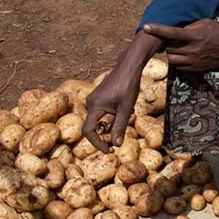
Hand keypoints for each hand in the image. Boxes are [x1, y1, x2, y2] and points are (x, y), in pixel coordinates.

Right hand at [82, 32, 162, 151]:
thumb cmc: (128, 86)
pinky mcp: (99, 97)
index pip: (88, 131)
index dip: (97, 144)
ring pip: (100, 119)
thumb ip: (119, 128)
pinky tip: (125, 108)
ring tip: (127, 114)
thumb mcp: (125, 109)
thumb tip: (116, 145)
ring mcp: (94, 99)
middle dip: (107, 133)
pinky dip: (112, 115)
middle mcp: (90, 103)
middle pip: (94, 126)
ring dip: (112, 122)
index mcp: (94, 107)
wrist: (129, 67)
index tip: (108, 150)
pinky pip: (103, 112)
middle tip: (121, 136)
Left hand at [142, 20, 218, 72]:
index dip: (158, 29)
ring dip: (172, 53)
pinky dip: (179, 61)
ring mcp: (195, 61)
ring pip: (172, 59)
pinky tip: (185, 55)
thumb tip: (173, 31)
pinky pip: (180, 67)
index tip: (146, 27)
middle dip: (168, 44)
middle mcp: (193, 50)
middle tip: (172, 39)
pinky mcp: (197, 69)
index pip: (172, 32)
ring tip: (179, 47)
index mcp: (195, 35)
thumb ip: (188, 27)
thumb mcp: (204, 23)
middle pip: (169, 48)